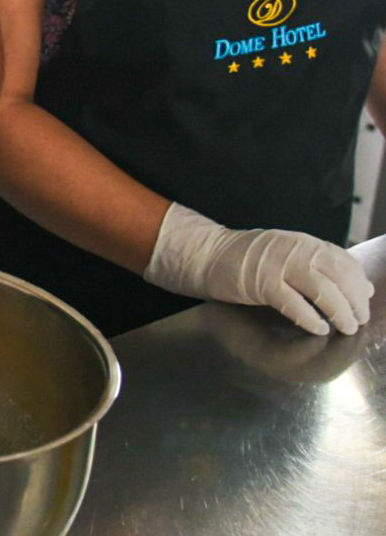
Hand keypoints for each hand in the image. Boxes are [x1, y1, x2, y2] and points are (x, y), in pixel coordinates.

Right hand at [144, 203, 373, 335]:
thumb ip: (318, 265)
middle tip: (359, 320)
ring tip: (346, 327)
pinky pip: (295, 304)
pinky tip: (318, 328)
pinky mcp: (261, 283)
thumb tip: (358, 285)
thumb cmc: (245, 258)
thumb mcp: (285, 253)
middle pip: (339, 276)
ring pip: (323, 290)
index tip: (365, 300)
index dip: (359, 282)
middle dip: (355, 301)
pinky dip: (311, 318)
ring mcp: (278, 266)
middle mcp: (295, 250)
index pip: (343, 261)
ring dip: (340, 312)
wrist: (205, 255)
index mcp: (302, 242)